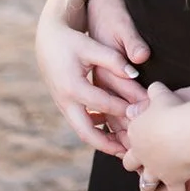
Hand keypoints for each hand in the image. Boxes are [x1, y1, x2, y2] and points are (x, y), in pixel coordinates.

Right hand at [35, 16, 142, 156]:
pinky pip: (80, 123)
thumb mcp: (92, 46)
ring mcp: (62, 105)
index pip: (103, 104)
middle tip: (130, 152)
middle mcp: (65, 101)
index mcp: (73, 87)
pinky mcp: (64, 104)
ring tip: (124, 147)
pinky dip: (95, 128)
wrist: (47, 38)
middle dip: (109, 144)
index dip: (124, 110)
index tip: (142, 115)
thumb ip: (114, 61)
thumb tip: (134, 74)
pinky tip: (111, 128)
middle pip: (87, 132)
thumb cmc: (71, 40)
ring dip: (102, 140)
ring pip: (83, 131)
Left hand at [124, 82, 189, 190]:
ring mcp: (156, 171)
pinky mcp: (173, 180)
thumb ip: (151, 94)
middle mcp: (142, 155)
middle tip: (140, 164)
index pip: (127, 139)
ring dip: (149, 185)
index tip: (132, 140)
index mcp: (136, 134)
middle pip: (131, 164)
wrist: (184, 130)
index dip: (131, 139)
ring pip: (147, 183)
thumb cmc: (172, 109)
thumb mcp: (160, 95)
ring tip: (152, 188)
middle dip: (134, 165)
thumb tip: (146, 92)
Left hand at [143, 83, 189, 190]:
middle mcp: (169, 166)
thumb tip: (134, 107)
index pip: (137, 152)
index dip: (136, 151)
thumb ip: (156, 101)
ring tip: (159, 188)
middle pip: (146, 175)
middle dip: (144, 173)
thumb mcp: (180, 94)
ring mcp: (187, 182)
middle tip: (145, 169)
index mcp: (158, 142)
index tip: (138, 148)